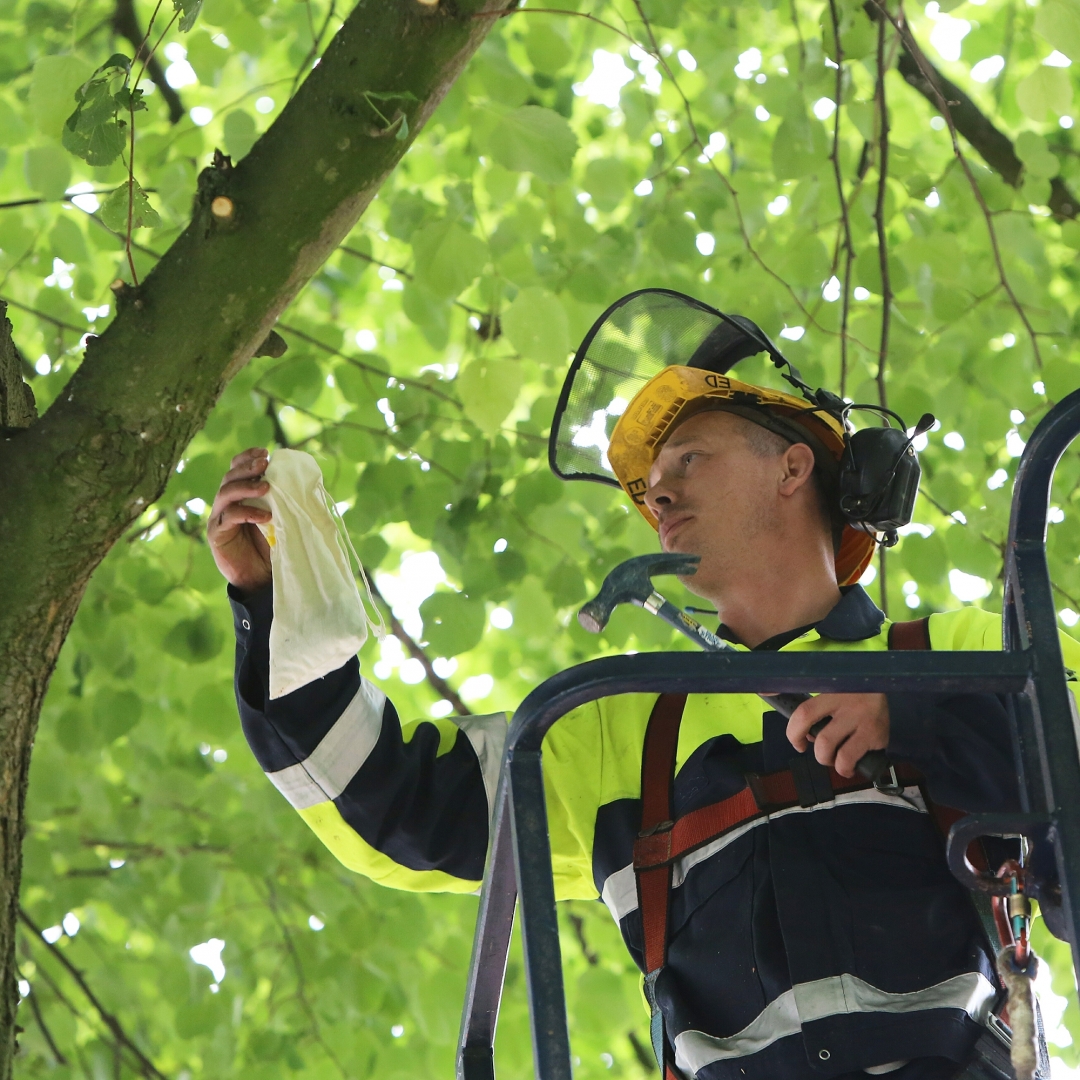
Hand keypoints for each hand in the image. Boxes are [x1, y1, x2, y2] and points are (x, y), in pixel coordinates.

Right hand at [207, 447, 272, 593]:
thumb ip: (284, 501)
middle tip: (264, 463)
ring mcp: (218, 518)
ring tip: (266, 487)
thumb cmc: (271, 546)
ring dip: (246, 487)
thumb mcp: (280, 519)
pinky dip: (247, 513)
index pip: (237, 469)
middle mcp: (225, 503)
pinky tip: (265, 516)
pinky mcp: (217, 534)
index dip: (247, 458)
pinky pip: (228, 517)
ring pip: (226, 493)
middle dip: (247, 467)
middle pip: (230, 478)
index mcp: (239, 495)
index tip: (265, 451)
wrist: (259, 578)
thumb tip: (307, 483)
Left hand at [786, 693, 889, 778]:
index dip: (794, 734)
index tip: (798, 744)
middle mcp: (849, 708)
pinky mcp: (879, 735)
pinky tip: (851, 764)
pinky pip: (858, 760)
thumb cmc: (851, 689)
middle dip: (820, 755)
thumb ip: (815, 708)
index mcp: (830, 694)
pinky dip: (849, 768)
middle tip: (824, 753)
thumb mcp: (830, 690)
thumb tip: (804, 734)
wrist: (882, 679)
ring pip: (842, 756)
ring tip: (838, 761)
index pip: (804, 714)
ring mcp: (865, 722)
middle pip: (824, 741)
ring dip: (835, 764)